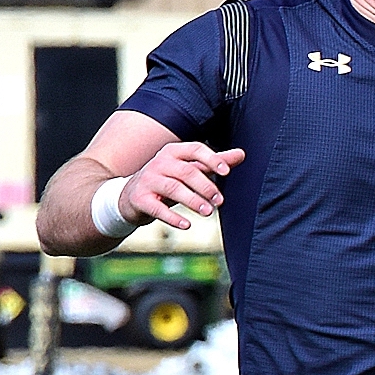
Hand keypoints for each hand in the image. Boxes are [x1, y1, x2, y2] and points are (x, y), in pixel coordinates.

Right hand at [123, 142, 247, 229]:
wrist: (132, 196)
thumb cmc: (169, 180)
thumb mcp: (189, 169)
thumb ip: (213, 163)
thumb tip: (241, 154)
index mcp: (174, 152)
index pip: (195, 149)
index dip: (211, 159)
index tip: (227, 172)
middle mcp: (160, 163)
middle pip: (186, 171)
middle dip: (205, 186)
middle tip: (220, 201)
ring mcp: (148, 180)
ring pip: (173, 188)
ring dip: (193, 200)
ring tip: (208, 212)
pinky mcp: (140, 199)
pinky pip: (156, 208)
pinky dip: (172, 217)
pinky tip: (187, 225)